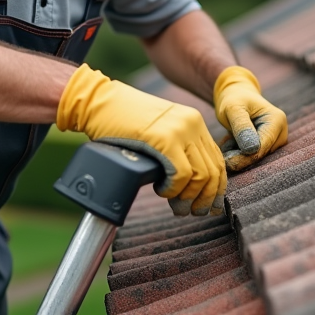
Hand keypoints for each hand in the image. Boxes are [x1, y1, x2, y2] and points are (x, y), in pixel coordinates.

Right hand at [57, 64, 226, 215]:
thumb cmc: (120, 121)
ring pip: (200, 176)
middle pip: (214, 171)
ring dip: (188, 197)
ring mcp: (179, 130)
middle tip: (192, 212)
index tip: (208, 205)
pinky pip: (181, 175)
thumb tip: (189, 184)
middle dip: (205, 198)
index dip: (215, 188)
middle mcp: (192, 124)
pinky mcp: (164, 138)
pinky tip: (160, 190)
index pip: (217, 160)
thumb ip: (175, 148)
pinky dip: (173, 190)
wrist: (98, 102)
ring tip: (175, 206)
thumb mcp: (158, 130)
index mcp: (193, 122)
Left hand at [213, 66, 287, 170]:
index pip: (263, 146)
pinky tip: (229, 143)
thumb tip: (252, 149)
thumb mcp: (233, 108)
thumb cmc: (234, 99)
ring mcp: (276, 139)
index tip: (227, 162)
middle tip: (223, 156)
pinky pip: (253, 155)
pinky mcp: (268, 145)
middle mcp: (281, 131)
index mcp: (277, 120)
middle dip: (241, 157)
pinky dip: (239, 152)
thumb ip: (241, 126)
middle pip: (262, 154)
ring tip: (226, 143)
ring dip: (238, 154)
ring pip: (256, 157)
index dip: (245, 157)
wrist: (236, 95)